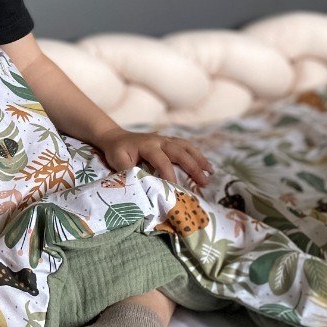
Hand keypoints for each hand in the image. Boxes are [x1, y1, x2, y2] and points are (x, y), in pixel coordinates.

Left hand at [96, 126, 213, 187]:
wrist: (116, 137)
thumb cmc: (117, 151)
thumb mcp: (117, 161)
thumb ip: (128, 172)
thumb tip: (140, 186)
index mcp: (147, 145)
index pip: (162, 160)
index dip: (169, 174)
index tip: (176, 189)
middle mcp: (159, 140)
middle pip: (180, 152)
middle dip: (193, 167)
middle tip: (204, 182)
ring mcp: (166, 139)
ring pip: (186, 147)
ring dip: (199, 159)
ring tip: (210, 172)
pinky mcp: (169, 141)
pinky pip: (186, 146)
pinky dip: (197, 155)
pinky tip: (206, 165)